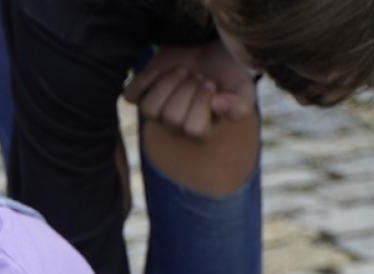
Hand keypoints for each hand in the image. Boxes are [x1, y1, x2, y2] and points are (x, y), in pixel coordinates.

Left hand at [124, 42, 255, 139]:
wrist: (208, 43)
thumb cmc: (226, 69)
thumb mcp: (243, 86)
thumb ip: (239, 104)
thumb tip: (217, 104)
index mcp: (201, 129)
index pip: (193, 130)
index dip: (201, 104)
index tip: (212, 84)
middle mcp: (175, 125)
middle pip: (171, 118)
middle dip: (187, 90)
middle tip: (198, 75)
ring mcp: (156, 111)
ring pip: (150, 109)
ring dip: (168, 84)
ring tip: (182, 72)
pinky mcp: (141, 94)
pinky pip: (130, 96)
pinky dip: (144, 81)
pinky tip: (160, 70)